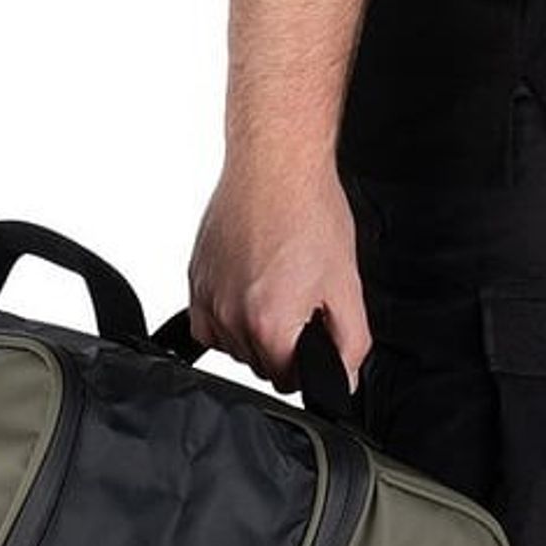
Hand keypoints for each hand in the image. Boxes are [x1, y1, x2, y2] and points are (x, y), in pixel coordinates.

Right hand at [188, 154, 371, 392]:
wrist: (275, 164)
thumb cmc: (309, 211)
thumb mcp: (346, 282)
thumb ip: (350, 341)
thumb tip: (344, 378)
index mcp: (270, 325)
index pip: (287, 381)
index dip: (306, 362)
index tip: (313, 336)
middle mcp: (232, 319)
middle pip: (258, 365)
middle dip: (280, 344)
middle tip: (299, 301)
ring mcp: (209, 301)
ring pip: (232, 347)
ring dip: (252, 331)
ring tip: (275, 287)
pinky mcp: (195, 283)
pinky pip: (207, 325)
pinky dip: (226, 317)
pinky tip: (248, 288)